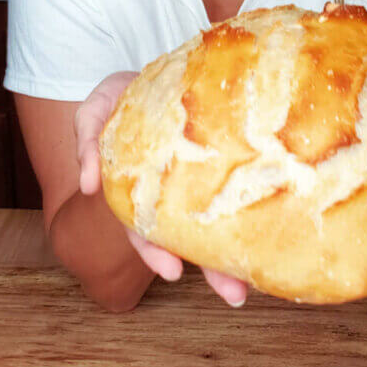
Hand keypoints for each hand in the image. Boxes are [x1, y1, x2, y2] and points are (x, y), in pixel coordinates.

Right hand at [74, 71, 249, 307]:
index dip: (155, 252)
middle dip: (212, 268)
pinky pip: (244, 180)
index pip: (145, 229)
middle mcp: (175, 191)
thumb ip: (86, 143)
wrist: (160, 71)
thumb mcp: (93, 112)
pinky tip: (279, 218)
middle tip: (235, 295)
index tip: (173, 273)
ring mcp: (202, 176)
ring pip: (222, 218)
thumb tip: (88, 184)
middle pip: (192, 236)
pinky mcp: (229, 154)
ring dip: (239, 248)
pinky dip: (259, 202)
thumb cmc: (121, 97)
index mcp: (141, 189)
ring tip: (261, 274)